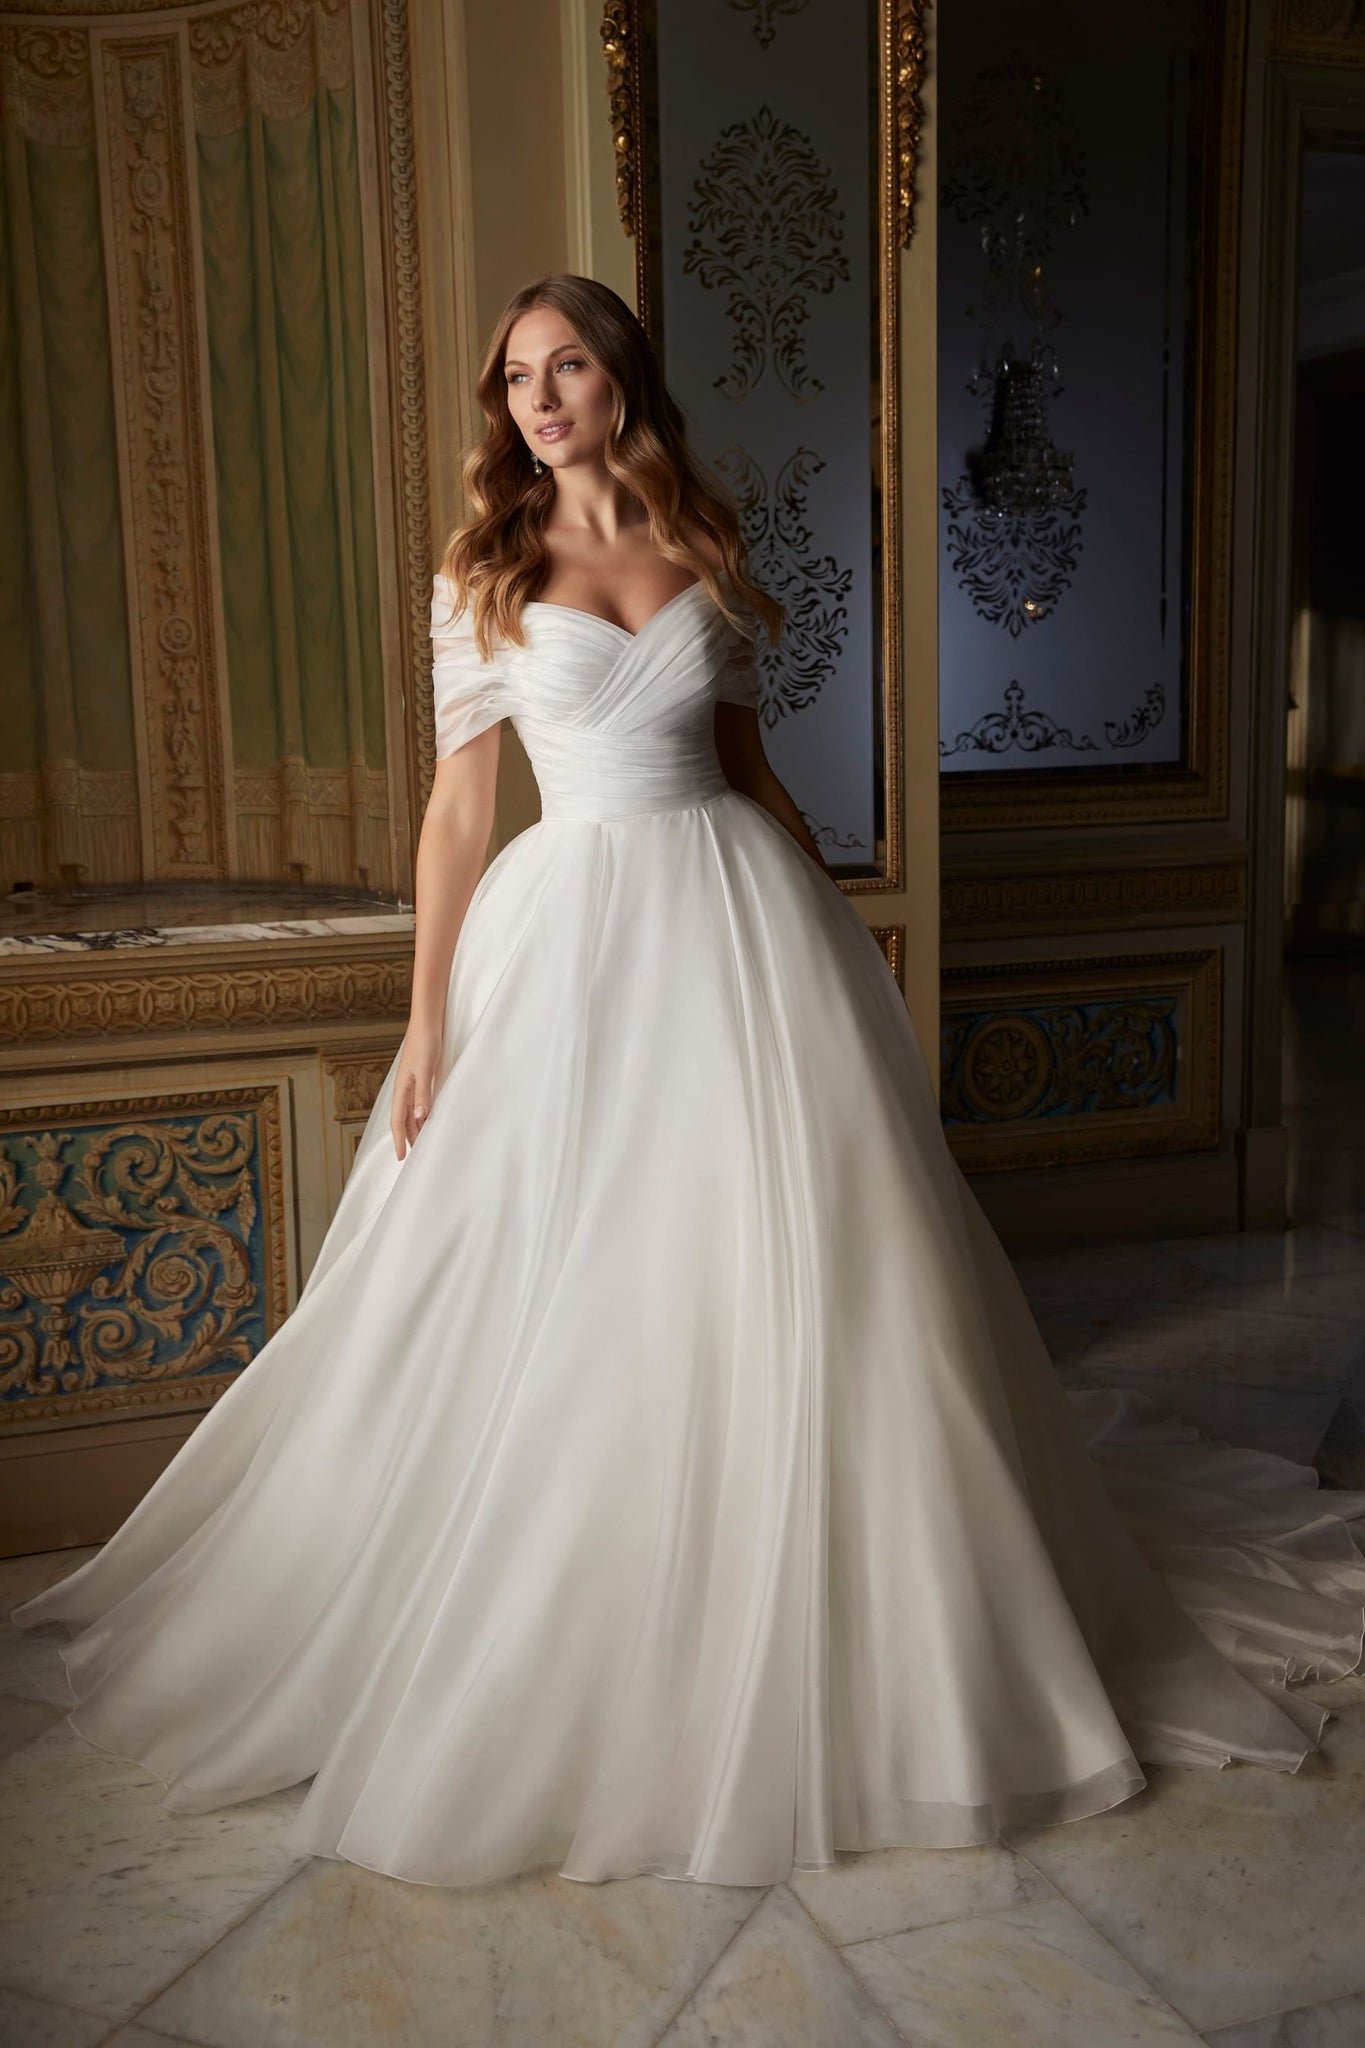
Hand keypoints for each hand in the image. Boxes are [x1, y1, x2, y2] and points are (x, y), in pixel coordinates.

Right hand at [391, 1023, 441, 1160]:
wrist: (428, 1023)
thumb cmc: (425, 1044)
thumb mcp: (425, 1070)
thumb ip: (423, 1093)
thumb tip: (420, 1116)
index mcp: (402, 1088)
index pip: (398, 1120)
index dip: (399, 1139)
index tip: (401, 1157)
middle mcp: (405, 1088)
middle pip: (404, 1119)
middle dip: (408, 1137)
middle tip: (416, 1156)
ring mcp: (413, 1083)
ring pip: (412, 1112)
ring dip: (416, 1127)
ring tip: (424, 1142)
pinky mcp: (422, 1077)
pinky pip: (420, 1102)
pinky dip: (423, 1114)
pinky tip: (430, 1119)